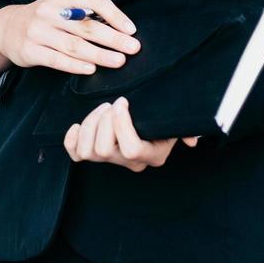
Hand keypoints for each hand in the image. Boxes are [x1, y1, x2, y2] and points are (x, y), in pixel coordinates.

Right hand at [0, 0, 140, 75]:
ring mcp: (37, 31)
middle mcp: (48, 11)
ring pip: (74, 45)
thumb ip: (84, 12)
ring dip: (100, 54)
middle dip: (113, 38)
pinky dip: (75, 65)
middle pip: (87, 26)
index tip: (131, 29)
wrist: (5, 28)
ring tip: (119, 61)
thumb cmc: (44, 19)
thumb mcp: (60, 6)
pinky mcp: (29, 50)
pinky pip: (57, 59)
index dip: (114, 14)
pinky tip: (91, 69)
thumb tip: (120, 28)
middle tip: (133, 48)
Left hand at [62, 97, 200, 171]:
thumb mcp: (178, 121)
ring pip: (88, 152)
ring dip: (90, 124)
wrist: (151, 119)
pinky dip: (71, 139)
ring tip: (102, 109)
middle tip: (112, 103)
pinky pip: (75, 154)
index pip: (130, 150)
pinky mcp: (93, 153)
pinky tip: (76, 124)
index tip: (123, 101)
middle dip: (104, 121)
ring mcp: (110, 159)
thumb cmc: (165, 118)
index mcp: (151, 154)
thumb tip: (192, 141)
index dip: (121, 125)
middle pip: (104, 150)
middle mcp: (129, 162)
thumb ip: (188, 129)